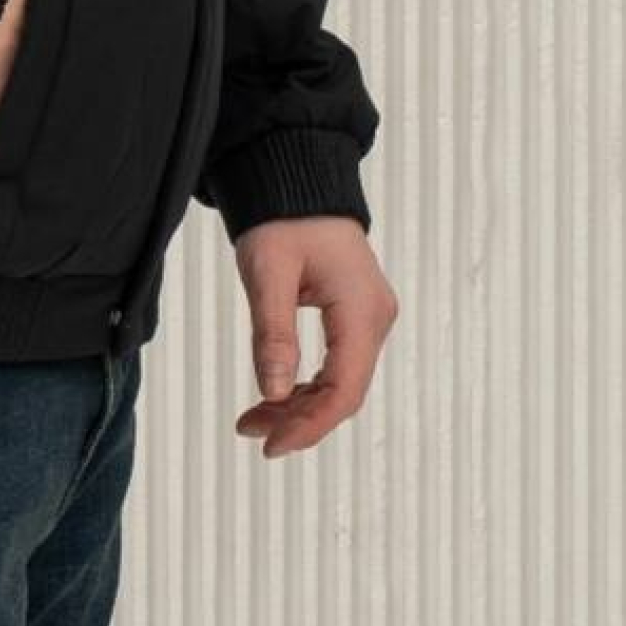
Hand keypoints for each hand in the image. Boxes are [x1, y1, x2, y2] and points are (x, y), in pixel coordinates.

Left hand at [230, 216, 398, 458]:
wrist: (298, 180)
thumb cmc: (284, 217)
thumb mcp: (268, 272)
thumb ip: (273, 333)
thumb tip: (274, 394)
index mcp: (361, 308)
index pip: (343, 388)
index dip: (309, 425)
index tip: (270, 445)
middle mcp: (375, 317)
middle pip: (344, 392)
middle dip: (299, 419)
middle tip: (250, 431)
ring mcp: (369, 317)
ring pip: (340, 382)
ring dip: (300, 406)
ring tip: (253, 419)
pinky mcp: (356, 316)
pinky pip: (337, 365)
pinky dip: (306, 385)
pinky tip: (275, 395)